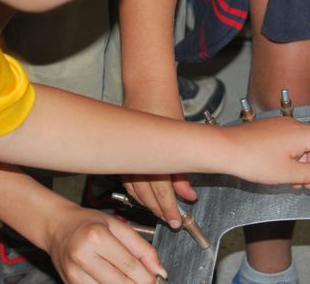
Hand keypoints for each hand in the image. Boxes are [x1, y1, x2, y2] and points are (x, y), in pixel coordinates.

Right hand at [44, 204, 166, 283]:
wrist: (56, 227)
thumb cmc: (87, 223)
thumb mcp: (118, 226)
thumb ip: (141, 247)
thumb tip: (158, 270)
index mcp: (97, 237)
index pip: (129, 266)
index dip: (148, 277)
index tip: (157, 279)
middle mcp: (83, 257)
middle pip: (120, 283)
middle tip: (148, 281)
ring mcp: (74, 274)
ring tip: (131, 279)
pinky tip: (115, 280)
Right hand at [121, 88, 196, 229]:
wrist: (146, 88)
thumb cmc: (164, 107)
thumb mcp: (179, 136)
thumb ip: (182, 169)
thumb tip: (188, 194)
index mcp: (150, 154)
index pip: (160, 190)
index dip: (169, 208)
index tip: (176, 221)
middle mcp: (134, 158)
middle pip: (146, 194)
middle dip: (159, 210)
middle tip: (171, 222)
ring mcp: (125, 157)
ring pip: (135, 190)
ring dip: (148, 204)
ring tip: (161, 213)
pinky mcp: (121, 155)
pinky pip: (128, 181)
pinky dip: (137, 193)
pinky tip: (145, 199)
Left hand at [223, 117, 309, 188]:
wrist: (225, 149)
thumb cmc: (253, 159)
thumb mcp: (287, 173)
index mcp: (301, 133)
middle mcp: (292, 126)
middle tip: (309, 184)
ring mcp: (279, 127)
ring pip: (301, 145)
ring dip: (302, 164)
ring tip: (294, 183)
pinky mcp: (268, 131)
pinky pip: (288, 143)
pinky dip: (291, 158)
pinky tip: (282, 173)